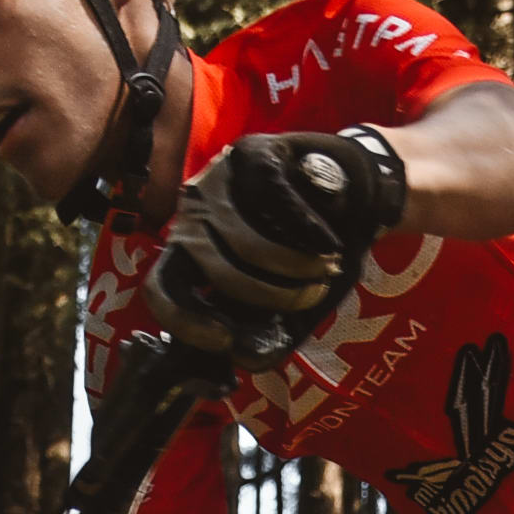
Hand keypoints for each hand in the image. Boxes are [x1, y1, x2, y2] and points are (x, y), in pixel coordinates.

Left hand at [155, 128, 408, 363]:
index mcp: (190, 254)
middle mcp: (193, 216)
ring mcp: (217, 181)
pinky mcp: (251, 154)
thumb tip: (242, 359)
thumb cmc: (313, 253)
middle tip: (310, 297)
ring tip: (327, 267)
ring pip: (248, 243)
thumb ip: (268, 333)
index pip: (160, 289)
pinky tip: (329, 242)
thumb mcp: (292, 301)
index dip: (187, 321)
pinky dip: (312, 233)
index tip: (226, 340)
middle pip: (215, 272)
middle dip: (271, 296)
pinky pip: (277, 206)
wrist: (353, 193)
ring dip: (298, 267)